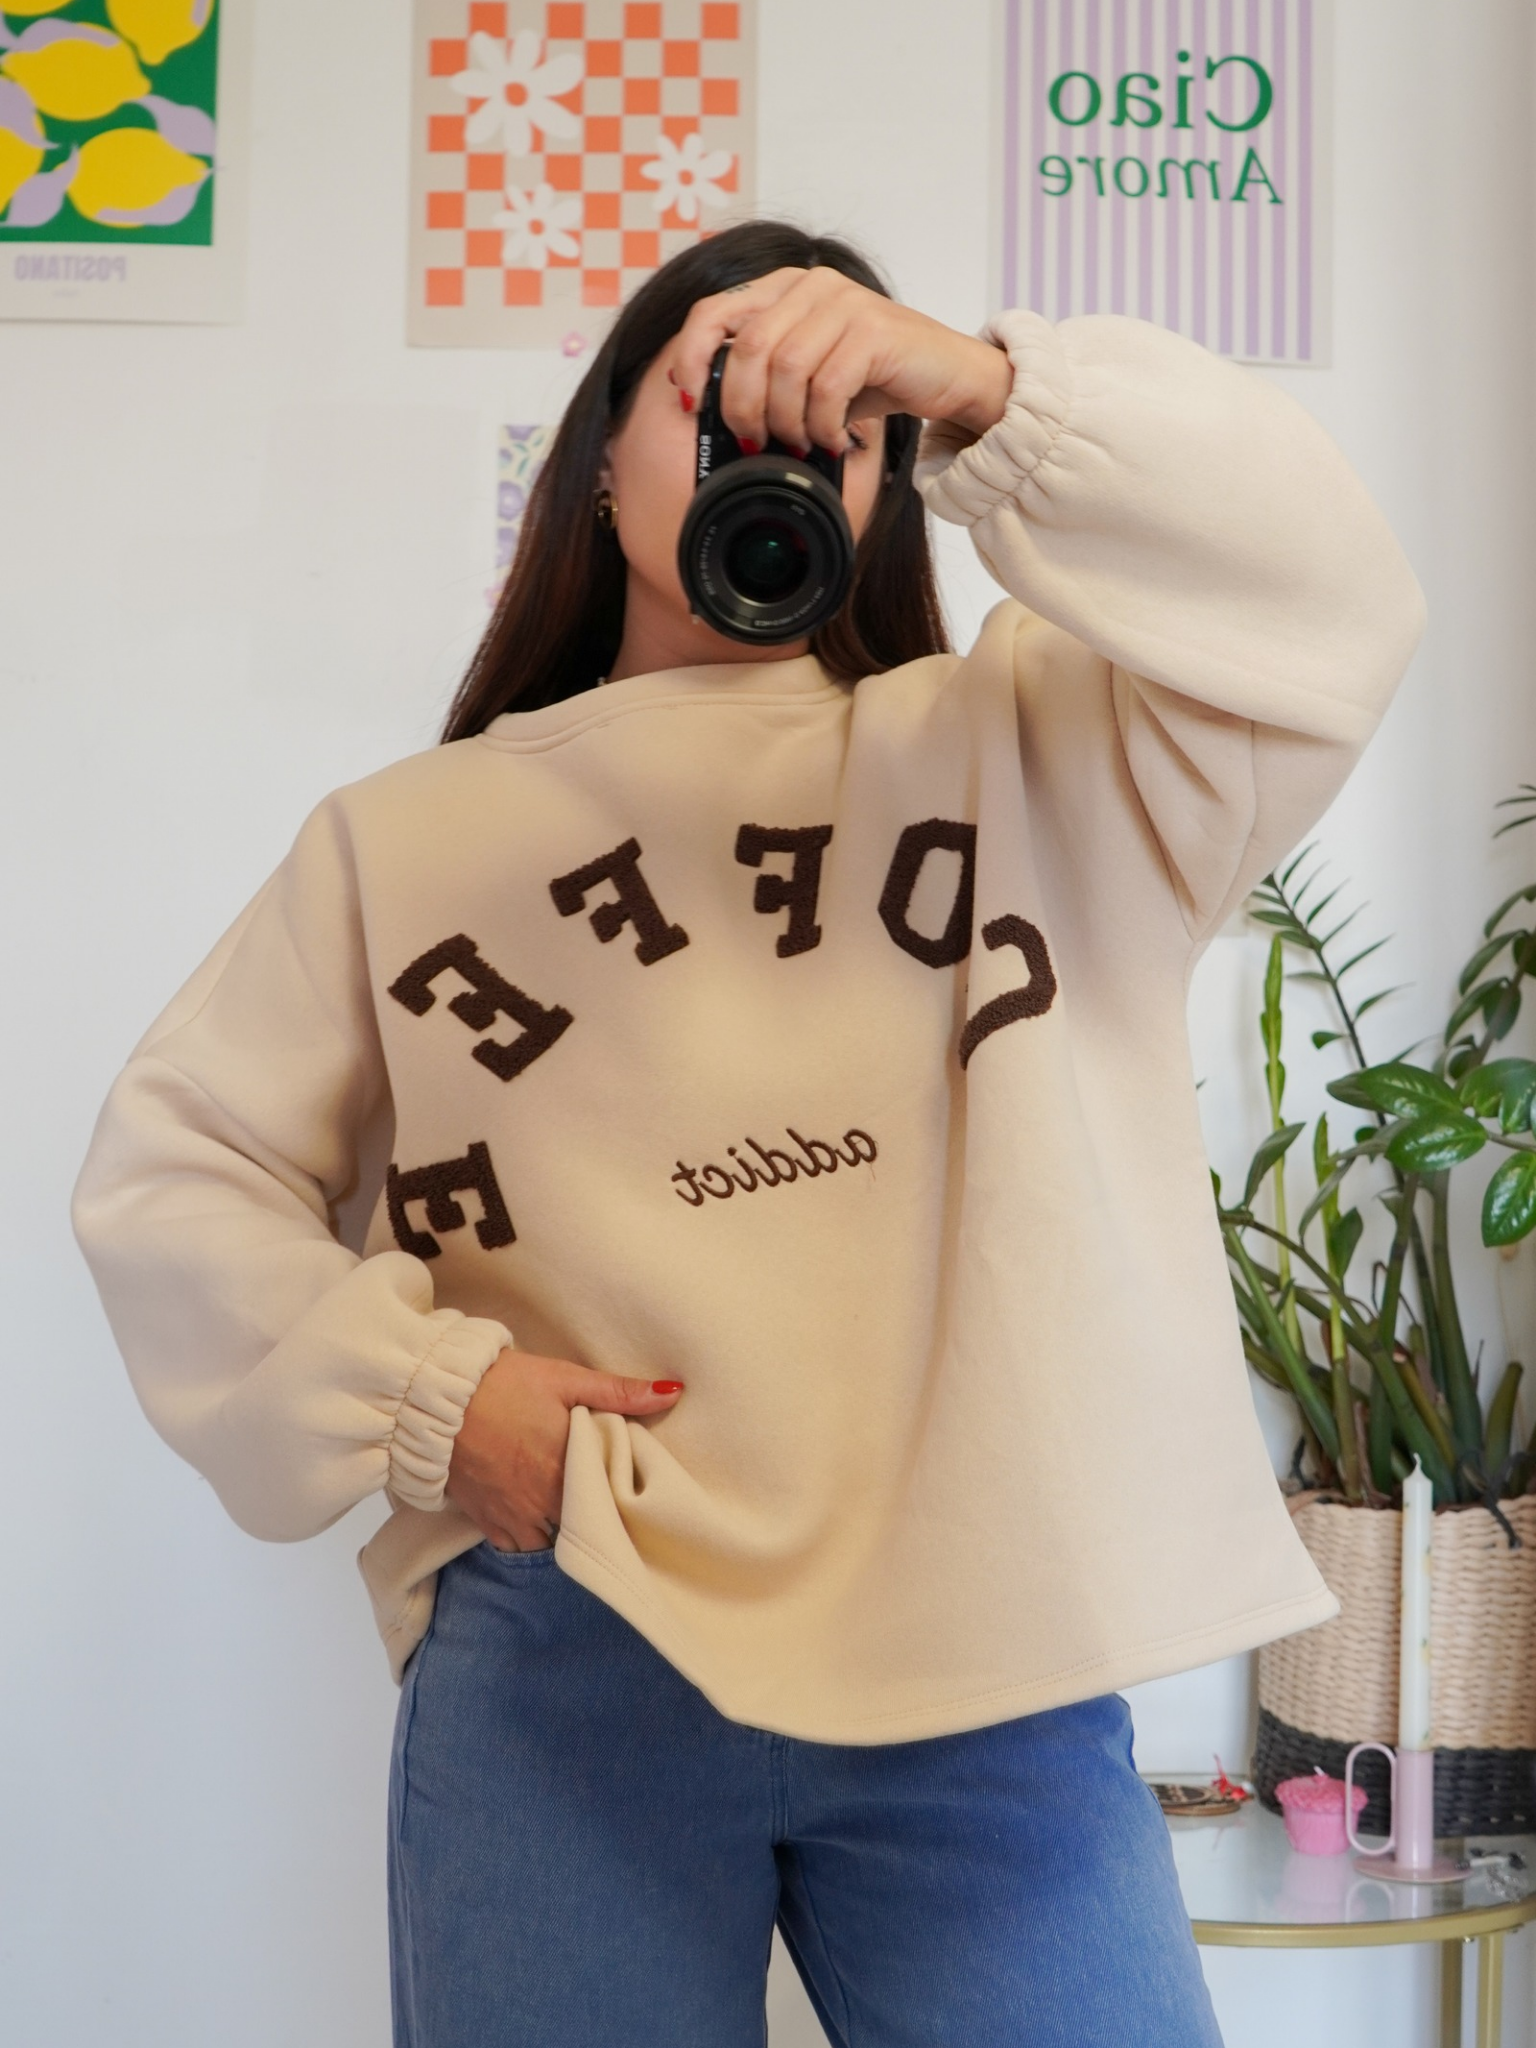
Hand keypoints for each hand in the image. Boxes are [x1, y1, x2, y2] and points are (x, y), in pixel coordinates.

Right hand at [445, 1348, 684, 1551]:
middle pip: (583, 1527)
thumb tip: (672, 1392)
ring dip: (564, 1532)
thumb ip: (620, 1392)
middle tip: (606, 1505)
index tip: (632, 1494)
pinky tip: (539, 1520)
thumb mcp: (566, 1379)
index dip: (622, 1501)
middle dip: (595, 1519)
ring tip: (576, 1516)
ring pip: (551, 1543)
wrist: (438, 1399)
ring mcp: (513, 1516)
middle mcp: (544, 1501)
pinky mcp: (486, 1520)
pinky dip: (530, 1538)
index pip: (611, 1503)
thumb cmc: (505, 1384)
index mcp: (570, 1468)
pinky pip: (517, 1546)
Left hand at [667, 266, 1012, 458]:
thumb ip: (767, 379)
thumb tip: (715, 418)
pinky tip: (834, 440)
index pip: (713, 312)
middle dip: (743, 407)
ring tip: (804, 443)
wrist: (950, 375)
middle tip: (757, 441)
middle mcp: (811, 285)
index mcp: (784, 288)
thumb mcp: (810, 376)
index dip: (689, 358)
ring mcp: (844, 302)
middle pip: (747, 349)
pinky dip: (823, 425)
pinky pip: (827, 386)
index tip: (688, 402)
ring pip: (785, 369)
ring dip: (787, 421)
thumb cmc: (877, 379)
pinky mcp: (874, 330)